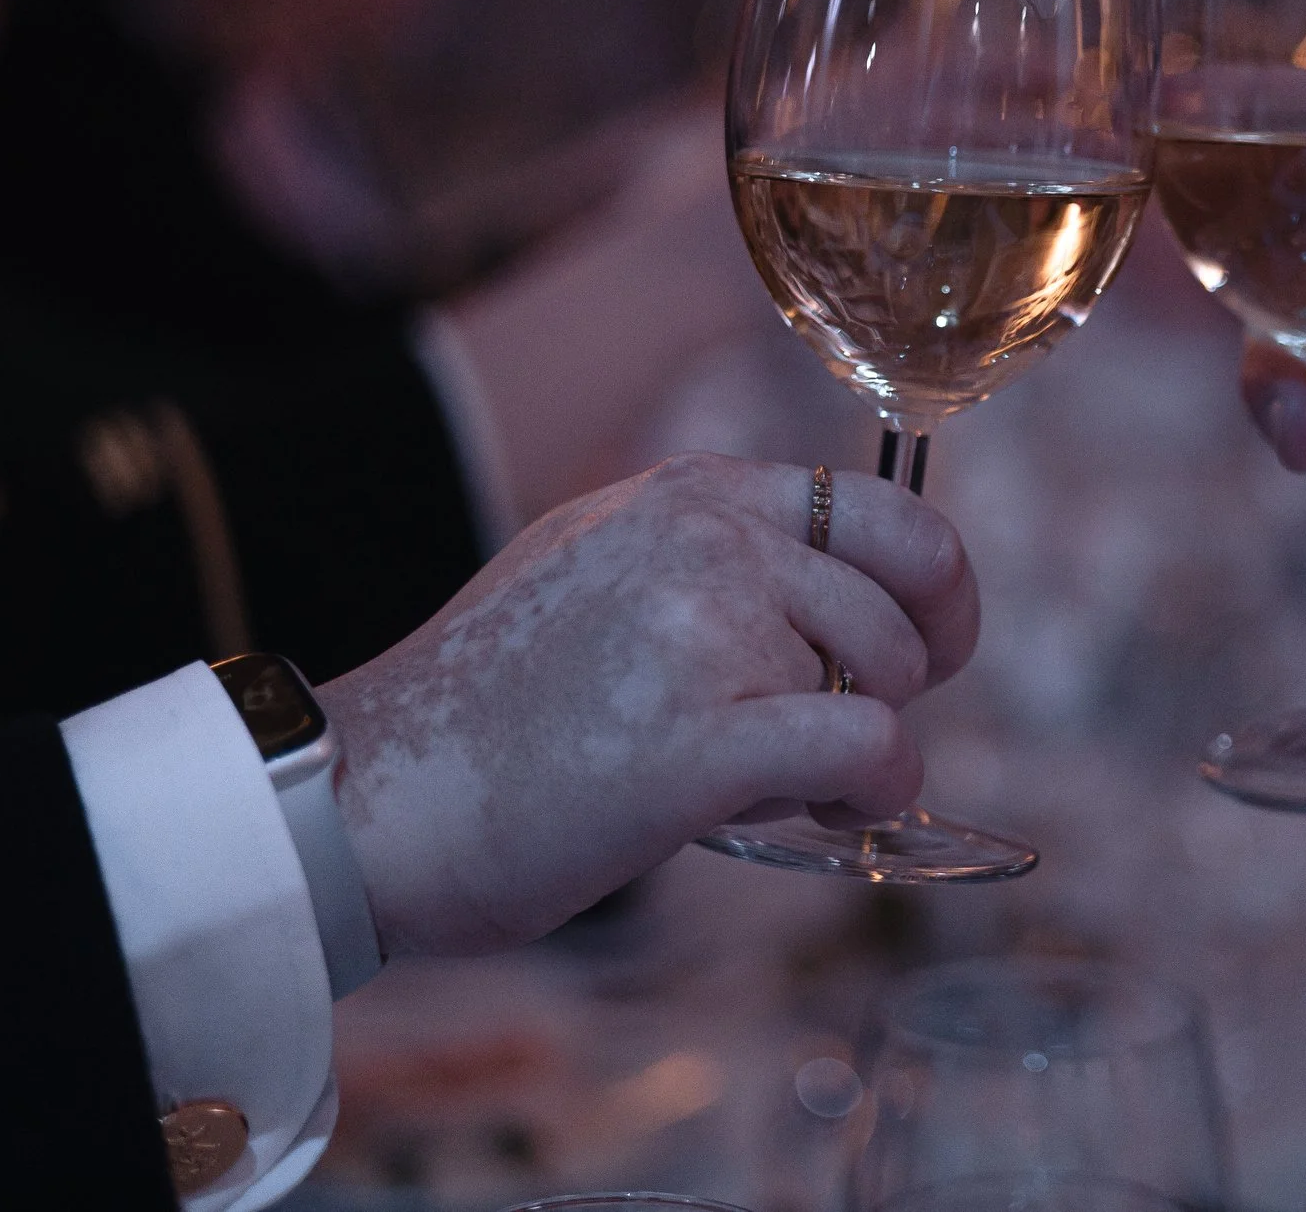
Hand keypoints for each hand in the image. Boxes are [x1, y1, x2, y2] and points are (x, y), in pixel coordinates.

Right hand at [320, 451, 975, 955]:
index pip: (884, 507)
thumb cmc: (484, 711)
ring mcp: (705, 627)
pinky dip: (878, 790)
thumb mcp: (597, 565)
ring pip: (886, 683)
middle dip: (902, 679)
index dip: (936, 586)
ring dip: (854, 749)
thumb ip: (712, 558)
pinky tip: (832, 812)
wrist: (369, 800)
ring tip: (752, 781)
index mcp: (688, 493)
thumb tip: (840, 596)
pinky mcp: (700, 737)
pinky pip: (870, 749)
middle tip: (839, 738)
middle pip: (906, 596)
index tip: (934, 643)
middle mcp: (707, 538)